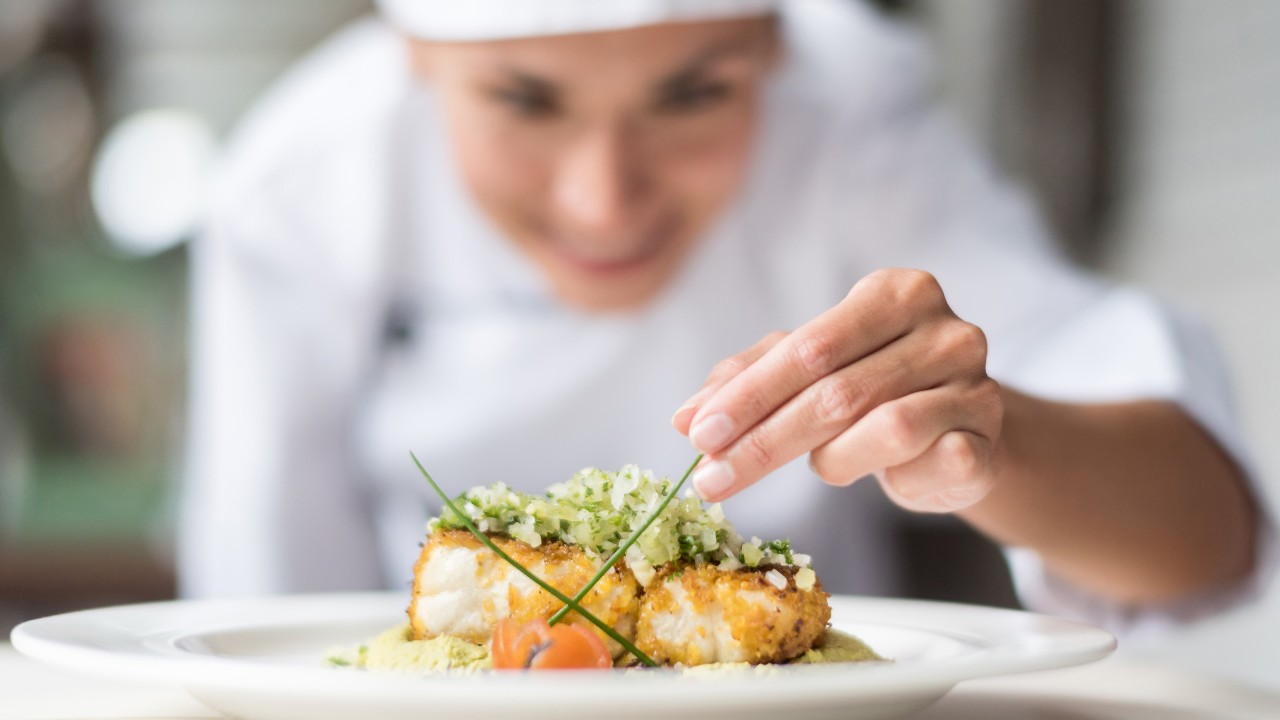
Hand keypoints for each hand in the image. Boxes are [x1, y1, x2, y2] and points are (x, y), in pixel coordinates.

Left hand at [672, 268, 1002, 512]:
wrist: (956, 426)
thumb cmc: (873, 388)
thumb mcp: (810, 370)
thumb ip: (749, 381)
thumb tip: (685, 417)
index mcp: (894, 293)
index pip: (806, 348)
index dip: (747, 397)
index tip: (698, 437)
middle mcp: (945, 330)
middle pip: (836, 393)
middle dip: (764, 442)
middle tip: (712, 480)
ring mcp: (977, 385)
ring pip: (884, 432)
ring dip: (835, 461)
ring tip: (824, 466)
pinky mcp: (991, 440)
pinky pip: (941, 463)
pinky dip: (904, 477)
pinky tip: (892, 480)